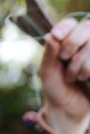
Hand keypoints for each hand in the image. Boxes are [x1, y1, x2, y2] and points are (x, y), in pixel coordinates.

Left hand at [39, 18, 89, 133]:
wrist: (70, 110)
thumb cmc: (56, 90)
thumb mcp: (47, 74)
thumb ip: (48, 55)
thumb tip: (51, 36)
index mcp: (67, 41)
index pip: (70, 23)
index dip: (65, 27)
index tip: (57, 36)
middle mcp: (85, 42)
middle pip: (86, 28)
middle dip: (72, 45)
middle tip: (65, 60)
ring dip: (80, 65)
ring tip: (75, 77)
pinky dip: (89, 71)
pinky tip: (87, 79)